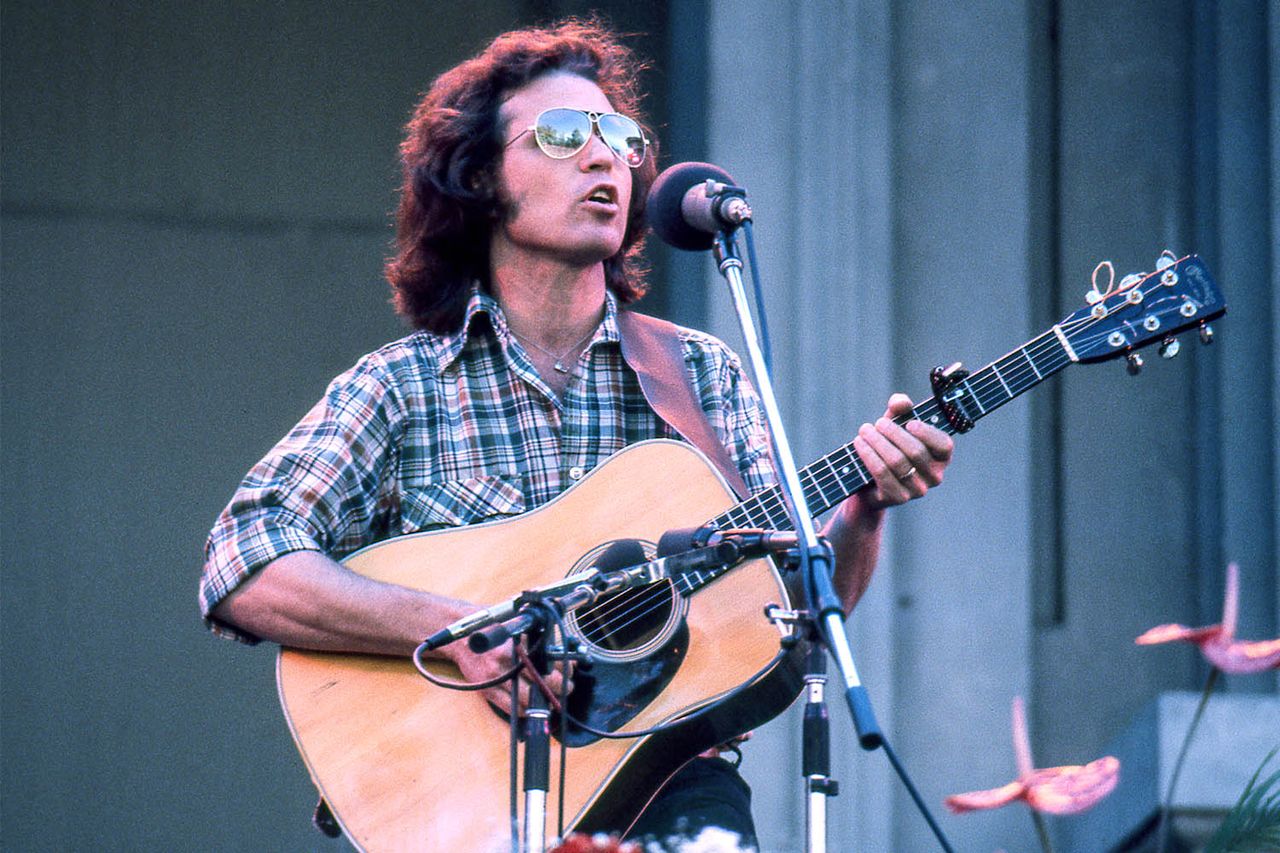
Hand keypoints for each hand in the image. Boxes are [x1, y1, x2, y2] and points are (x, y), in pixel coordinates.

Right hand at [446, 638, 573, 717]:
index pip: (550, 659)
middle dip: (560, 686)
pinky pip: (512, 708)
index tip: (570, 670)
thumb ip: (538, 637)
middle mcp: (508, 659)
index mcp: (518, 641)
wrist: (461, 638)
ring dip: (545, 702)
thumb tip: (564, 653)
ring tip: (552, 697)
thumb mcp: (516, 626)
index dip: (565, 668)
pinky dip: (526, 710)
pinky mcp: (487, 690)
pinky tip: (531, 704)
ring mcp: (496, 676)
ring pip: (530, 699)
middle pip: (544, 681)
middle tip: (567, 686)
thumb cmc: (492, 630)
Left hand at [851, 393, 953, 510]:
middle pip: (916, 451)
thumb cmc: (887, 448)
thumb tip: (901, 402)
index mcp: (941, 457)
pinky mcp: (898, 497)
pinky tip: (859, 444)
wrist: (869, 483)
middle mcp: (935, 476)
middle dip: (893, 433)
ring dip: (877, 442)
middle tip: (876, 424)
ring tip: (864, 431)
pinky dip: (869, 456)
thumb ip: (900, 409)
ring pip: (897, 462)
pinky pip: (882, 474)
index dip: (928, 433)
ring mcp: (918, 490)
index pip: (945, 445)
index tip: (909, 423)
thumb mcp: (895, 425)